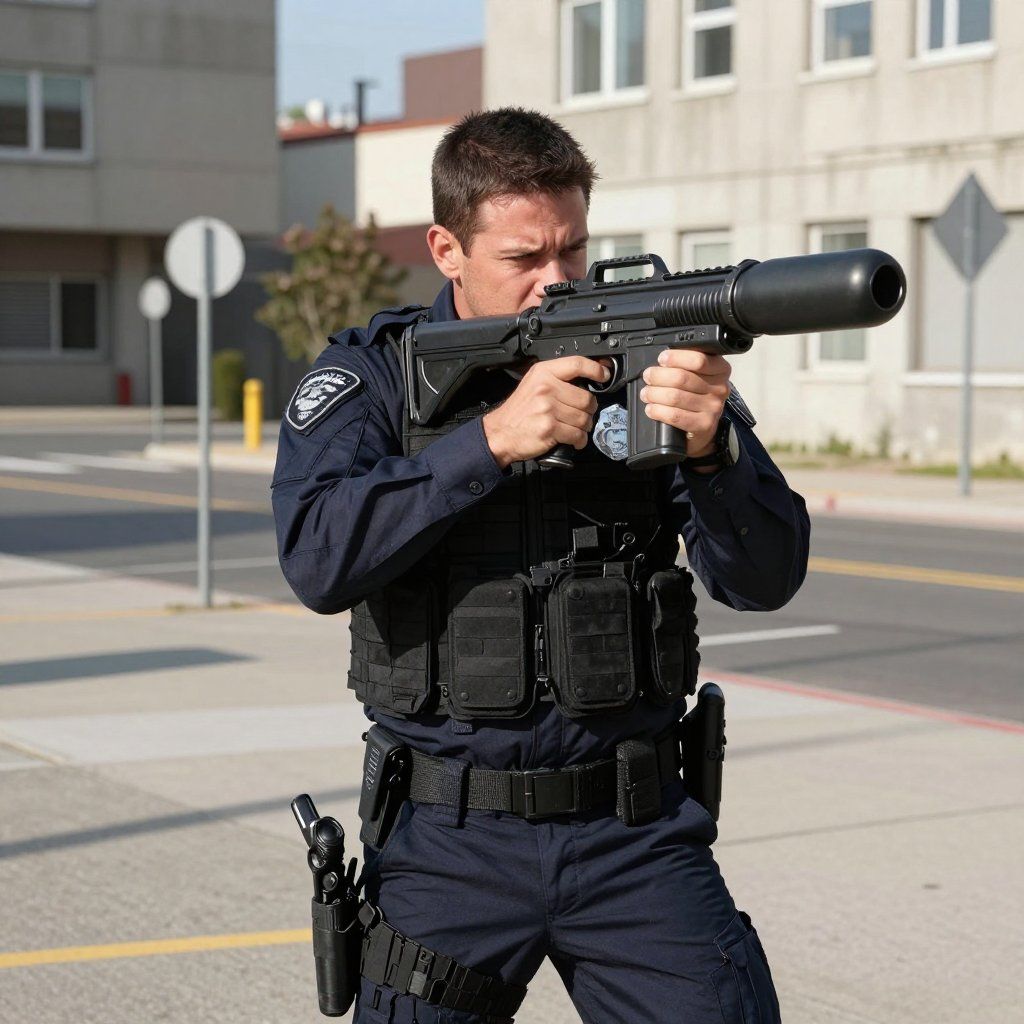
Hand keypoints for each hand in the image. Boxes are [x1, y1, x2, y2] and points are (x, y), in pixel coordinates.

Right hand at [482, 356, 609, 467]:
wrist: (500, 433)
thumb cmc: (519, 412)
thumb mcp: (533, 384)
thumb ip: (557, 379)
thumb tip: (588, 380)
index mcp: (543, 373)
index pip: (577, 364)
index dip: (595, 369)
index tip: (603, 375)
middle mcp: (546, 388)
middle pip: (586, 398)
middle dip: (589, 410)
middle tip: (581, 414)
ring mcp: (548, 408)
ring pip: (584, 418)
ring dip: (584, 427)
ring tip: (574, 428)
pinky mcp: (550, 428)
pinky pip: (577, 434)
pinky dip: (579, 440)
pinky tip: (573, 439)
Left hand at [639, 349, 731, 463]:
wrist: (702, 426)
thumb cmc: (694, 395)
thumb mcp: (696, 374)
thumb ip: (684, 364)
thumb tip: (662, 361)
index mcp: (720, 370)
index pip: (698, 360)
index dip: (676, 358)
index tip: (662, 359)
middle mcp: (720, 388)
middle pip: (682, 378)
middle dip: (658, 376)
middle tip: (648, 377)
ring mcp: (713, 408)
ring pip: (675, 397)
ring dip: (654, 394)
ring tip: (646, 393)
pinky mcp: (704, 425)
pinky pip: (675, 415)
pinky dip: (658, 411)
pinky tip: (651, 409)